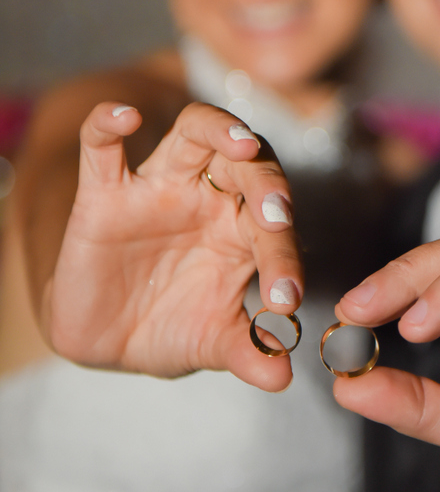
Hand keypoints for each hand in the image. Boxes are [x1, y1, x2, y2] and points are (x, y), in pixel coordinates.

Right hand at [42, 101, 303, 391]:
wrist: (107, 339)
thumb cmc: (171, 328)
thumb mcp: (213, 343)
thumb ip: (249, 351)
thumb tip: (283, 374)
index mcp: (242, 228)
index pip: (274, 225)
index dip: (284, 258)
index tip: (286, 301)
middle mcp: (208, 196)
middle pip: (248, 166)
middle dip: (268, 188)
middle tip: (276, 219)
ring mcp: (157, 187)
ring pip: (194, 132)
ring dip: (220, 131)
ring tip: (241, 143)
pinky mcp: (103, 193)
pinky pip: (101, 145)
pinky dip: (107, 123)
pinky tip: (125, 116)